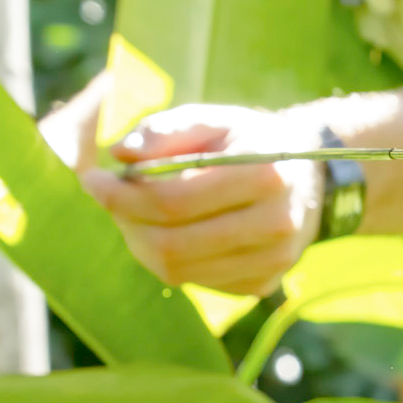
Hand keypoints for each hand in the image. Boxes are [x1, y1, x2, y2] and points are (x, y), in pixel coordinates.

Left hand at [81, 105, 325, 298]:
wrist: (310, 176)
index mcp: (265, 172)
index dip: (122, 194)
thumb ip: (164, 130)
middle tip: (108, 198)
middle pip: (173, 243)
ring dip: (140, 243)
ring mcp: (273, 261)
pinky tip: (166, 232)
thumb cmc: (249, 140)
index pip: (174, 199)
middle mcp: (276, 224)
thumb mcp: (213, 118)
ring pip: (179, 270)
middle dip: (126, 222)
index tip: (92, 179)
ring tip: (131, 214)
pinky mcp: (264, 284)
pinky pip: (197, 283)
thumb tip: (119, 153)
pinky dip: (169, 259)